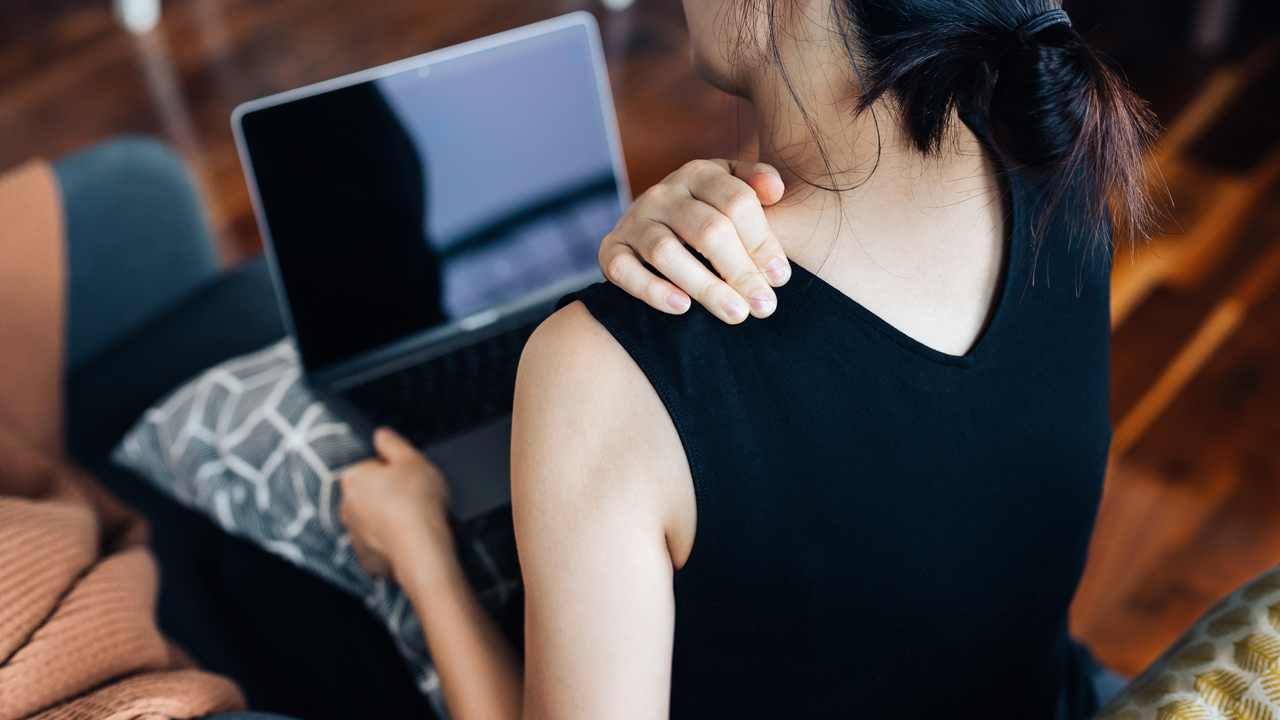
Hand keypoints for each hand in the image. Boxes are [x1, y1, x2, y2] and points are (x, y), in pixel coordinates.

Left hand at [339, 427, 453, 581]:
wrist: (422, 550)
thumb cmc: (417, 503)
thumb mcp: (413, 459)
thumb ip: (393, 443)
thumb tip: (381, 434)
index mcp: (354, 478)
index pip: (375, 467)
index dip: (399, 471)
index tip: (413, 479)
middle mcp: (347, 507)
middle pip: (375, 495)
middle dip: (395, 496)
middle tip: (420, 499)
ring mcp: (355, 536)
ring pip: (378, 522)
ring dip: (396, 520)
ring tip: (422, 521)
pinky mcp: (368, 559)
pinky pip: (383, 546)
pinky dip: (397, 543)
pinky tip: (415, 539)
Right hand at [600, 159, 788, 323]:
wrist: (651, 224)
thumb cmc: (706, 211)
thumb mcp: (733, 189)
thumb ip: (757, 184)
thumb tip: (776, 191)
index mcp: (698, 174)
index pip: (736, 202)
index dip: (762, 241)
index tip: (780, 277)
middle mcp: (663, 193)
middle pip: (707, 230)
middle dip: (740, 271)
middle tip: (763, 306)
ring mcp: (633, 221)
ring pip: (667, 253)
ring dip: (705, 287)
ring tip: (735, 314)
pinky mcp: (611, 250)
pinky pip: (624, 271)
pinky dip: (652, 291)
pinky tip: (682, 308)